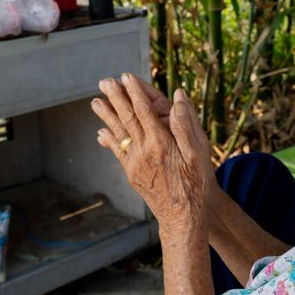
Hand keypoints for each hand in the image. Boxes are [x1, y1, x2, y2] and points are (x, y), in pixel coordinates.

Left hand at [91, 74, 210, 229]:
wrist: (184, 217)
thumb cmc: (197, 185)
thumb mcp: (200, 154)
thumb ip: (186, 125)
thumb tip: (178, 97)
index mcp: (161, 143)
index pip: (144, 110)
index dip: (135, 92)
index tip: (126, 76)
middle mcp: (144, 151)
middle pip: (127, 118)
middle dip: (116, 98)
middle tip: (104, 81)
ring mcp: (135, 163)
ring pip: (118, 133)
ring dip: (106, 116)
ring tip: (95, 101)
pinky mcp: (132, 174)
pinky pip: (118, 152)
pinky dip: (109, 139)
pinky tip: (101, 132)